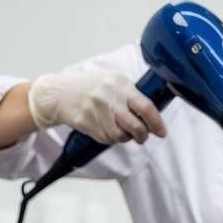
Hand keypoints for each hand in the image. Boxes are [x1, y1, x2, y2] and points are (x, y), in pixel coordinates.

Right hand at [27, 70, 165, 144]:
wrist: (60, 92)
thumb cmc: (92, 87)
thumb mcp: (114, 82)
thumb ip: (133, 97)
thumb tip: (153, 117)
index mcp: (120, 84)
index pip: (145, 107)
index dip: (156, 123)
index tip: (161, 132)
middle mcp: (108, 97)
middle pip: (135, 126)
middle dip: (142, 135)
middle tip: (142, 136)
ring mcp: (96, 110)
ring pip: (121, 136)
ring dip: (125, 138)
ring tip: (121, 130)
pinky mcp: (86, 123)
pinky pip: (107, 139)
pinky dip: (110, 138)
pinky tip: (106, 128)